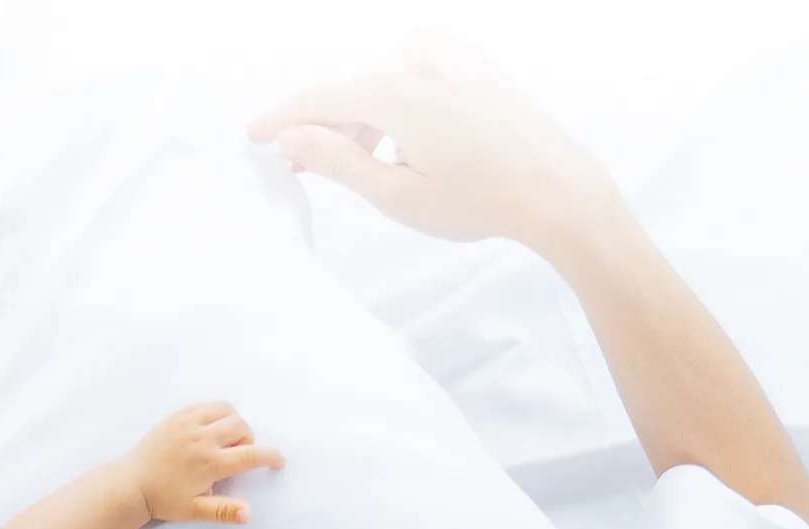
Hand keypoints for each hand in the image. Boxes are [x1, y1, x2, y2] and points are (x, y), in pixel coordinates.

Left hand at [126, 403, 282, 524]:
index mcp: (209, 463)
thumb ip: (224, 511)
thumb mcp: (195, 510)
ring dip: (233, 422)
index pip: (251, 454)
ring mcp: (188, 423)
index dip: (270, 456)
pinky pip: (206, 405)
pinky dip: (215, 414)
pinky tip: (209, 430)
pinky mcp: (176, 416)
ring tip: (224, 440)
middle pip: (241, 427)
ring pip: (226, 410)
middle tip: (237, 455)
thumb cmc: (164, 500)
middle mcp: (201, 439)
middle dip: (248, 440)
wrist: (131, 484)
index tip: (278, 460)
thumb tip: (248, 515)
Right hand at [246, 35, 625, 257]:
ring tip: (372, 167)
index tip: (252, 137)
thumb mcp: (395, 194)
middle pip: (348, 92)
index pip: (317, 101)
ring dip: (363, 122)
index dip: (281, 122)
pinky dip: (394, 107)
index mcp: (395, 87)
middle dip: (327, 130)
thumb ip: (334, 161)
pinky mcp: (466, 55)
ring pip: (377, 85)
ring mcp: (446, 49)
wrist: (557, 186)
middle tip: (308, 172)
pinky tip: (404, 145)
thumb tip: (288, 138)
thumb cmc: (479, 199)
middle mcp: (417, 54)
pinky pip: (408, 76)